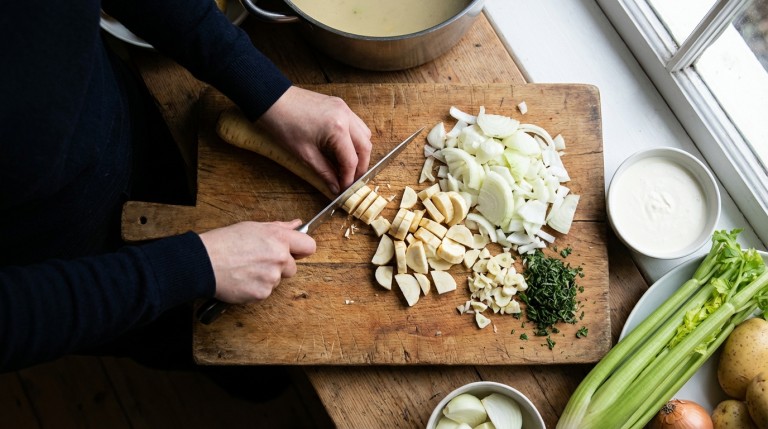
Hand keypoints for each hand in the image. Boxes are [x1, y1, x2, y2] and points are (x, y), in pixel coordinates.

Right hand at [199, 219, 315, 303]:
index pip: (309, 246)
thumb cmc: (224, 242)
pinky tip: (243, 279)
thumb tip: (296, 224)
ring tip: (246, 268)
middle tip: (258, 260)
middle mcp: (279, 258)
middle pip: (292, 267)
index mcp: (279, 238)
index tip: (294, 252)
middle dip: (279, 266)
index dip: (301, 249)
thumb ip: (279, 227)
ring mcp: (271, 277)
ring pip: (277, 280)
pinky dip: (256, 288)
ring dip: (266, 277)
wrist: (204, 263)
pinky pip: (266, 292)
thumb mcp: (253, 227)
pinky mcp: (262, 293)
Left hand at [258, 86, 371, 194]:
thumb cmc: (283, 124)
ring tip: (347, 166)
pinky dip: (354, 139)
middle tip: (350, 180)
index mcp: (337, 129)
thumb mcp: (304, 154)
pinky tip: (343, 149)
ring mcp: (344, 108)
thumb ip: (324, 172)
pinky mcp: (339, 105)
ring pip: (364, 134)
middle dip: (360, 166)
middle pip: (365, 147)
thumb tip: (334, 186)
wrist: (271, 100)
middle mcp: (345, 116)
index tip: (344, 188)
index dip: (349, 178)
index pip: (351, 160)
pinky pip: (356, 124)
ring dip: (360, 152)